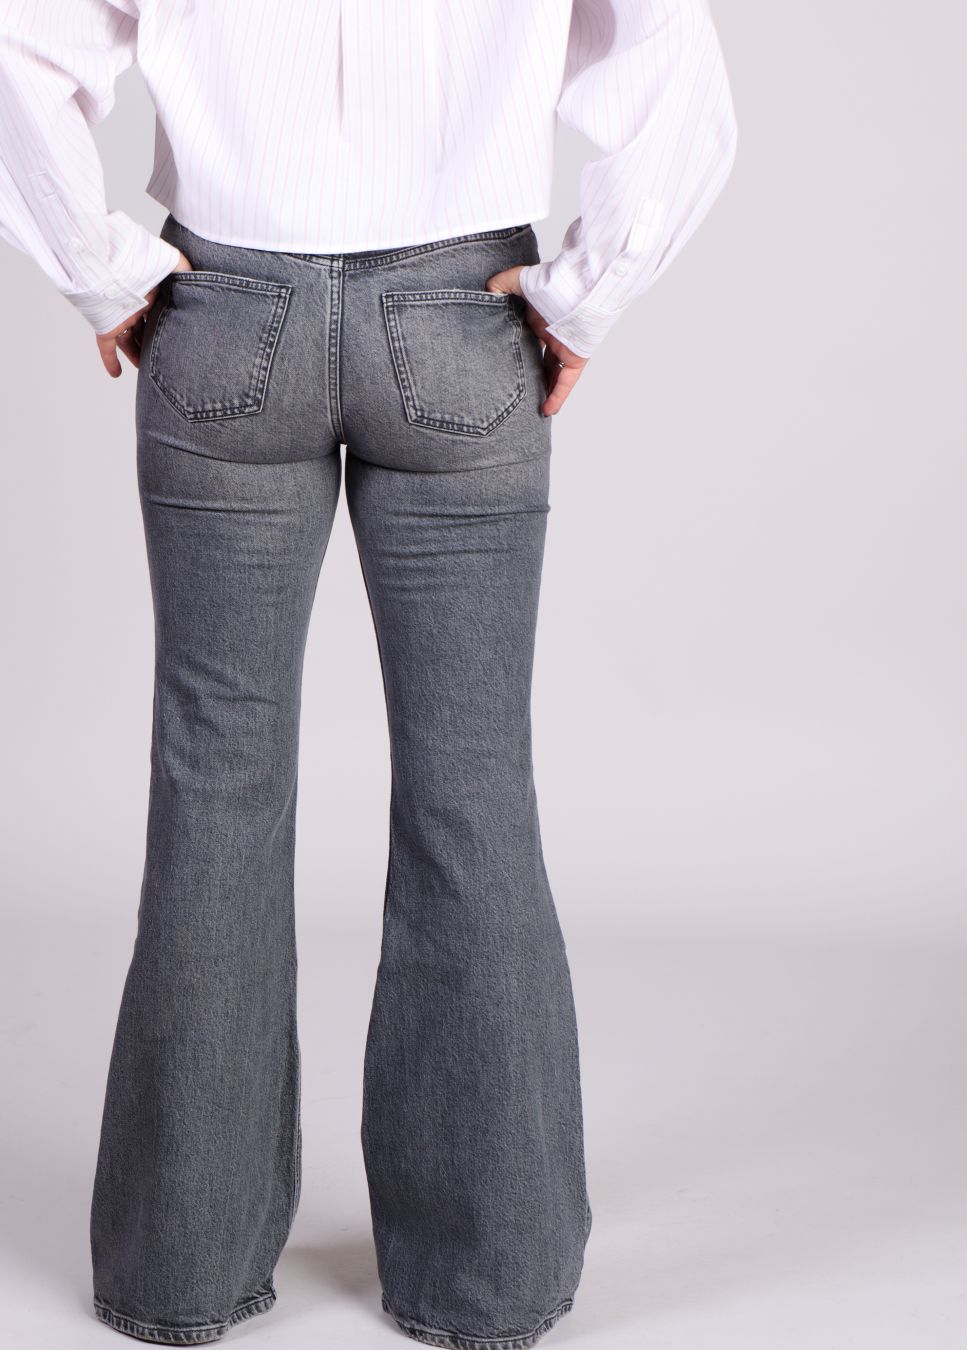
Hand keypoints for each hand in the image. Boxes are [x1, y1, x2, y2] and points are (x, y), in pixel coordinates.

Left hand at [95, 249, 193, 377]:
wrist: (113, 263)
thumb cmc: (141, 261)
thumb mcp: (171, 262)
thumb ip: (185, 269)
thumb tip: (199, 278)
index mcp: (150, 294)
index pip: (160, 315)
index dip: (168, 327)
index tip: (177, 339)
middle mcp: (135, 307)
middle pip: (145, 331)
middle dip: (152, 344)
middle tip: (163, 358)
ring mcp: (120, 317)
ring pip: (128, 341)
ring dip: (136, 355)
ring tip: (146, 370)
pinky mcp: (106, 325)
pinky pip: (107, 347)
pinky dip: (110, 361)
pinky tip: (116, 374)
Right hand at [485, 264, 588, 415]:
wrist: (578, 286)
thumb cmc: (550, 281)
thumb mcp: (518, 280)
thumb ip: (500, 284)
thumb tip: (487, 292)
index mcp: (539, 320)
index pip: (527, 340)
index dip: (518, 352)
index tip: (506, 364)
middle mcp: (552, 336)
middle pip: (540, 360)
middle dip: (531, 374)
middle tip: (518, 390)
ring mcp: (565, 347)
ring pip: (554, 374)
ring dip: (544, 389)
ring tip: (532, 407)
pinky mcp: (576, 357)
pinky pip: (567, 381)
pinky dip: (558, 395)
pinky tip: (548, 410)